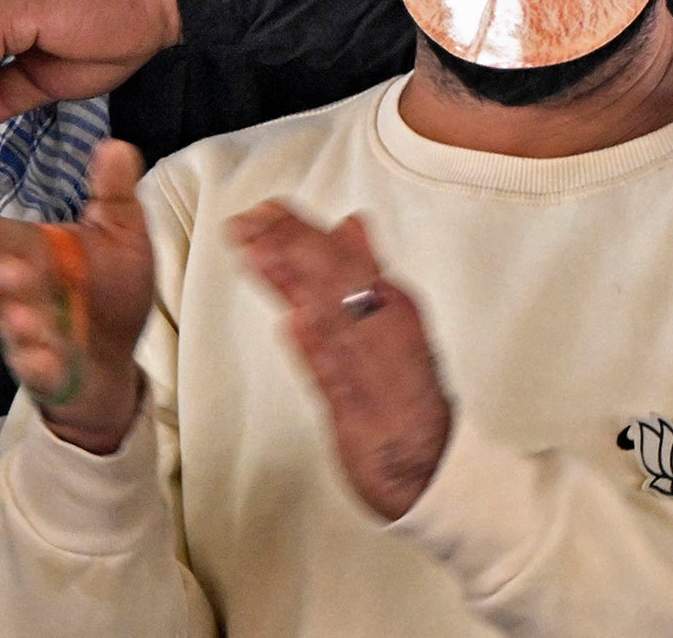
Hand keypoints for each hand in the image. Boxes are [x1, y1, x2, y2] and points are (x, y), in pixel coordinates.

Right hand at [0, 139, 155, 455]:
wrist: (113, 352)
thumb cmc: (109, 284)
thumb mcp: (121, 235)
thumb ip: (114, 196)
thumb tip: (115, 144)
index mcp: (35, 253)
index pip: (4, 239)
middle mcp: (21, 291)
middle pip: (1, 281)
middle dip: (0, 277)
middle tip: (8, 271)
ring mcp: (27, 332)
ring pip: (14, 325)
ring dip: (17, 321)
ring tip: (25, 317)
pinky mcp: (42, 370)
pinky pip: (35, 369)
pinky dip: (38, 363)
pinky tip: (47, 356)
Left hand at [230, 202, 450, 521]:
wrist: (422, 463)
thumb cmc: (403, 388)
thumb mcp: (394, 318)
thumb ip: (366, 271)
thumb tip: (351, 224)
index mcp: (390, 305)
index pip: (341, 256)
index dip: (303, 230)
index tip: (268, 208)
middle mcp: (382, 331)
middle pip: (334, 280)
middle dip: (292, 246)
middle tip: (250, 222)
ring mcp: (369, 370)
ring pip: (330, 319)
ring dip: (294, 286)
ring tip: (258, 256)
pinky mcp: (357, 411)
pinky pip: (337, 376)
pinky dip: (318, 349)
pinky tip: (295, 325)